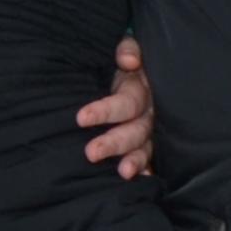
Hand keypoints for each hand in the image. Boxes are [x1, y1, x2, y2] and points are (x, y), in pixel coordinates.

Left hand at [75, 37, 154, 175]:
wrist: (135, 67)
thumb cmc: (124, 60)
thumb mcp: (126, 49)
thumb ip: (127, 49)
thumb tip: (128, 61)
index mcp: (141, 90)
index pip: (125, 103)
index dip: (104, 111)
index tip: (80, 118)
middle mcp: (149, 113)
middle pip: (135, 131)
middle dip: (114, 143)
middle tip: (90, 153)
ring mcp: (150, 130)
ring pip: (145, 148)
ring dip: (135, 162)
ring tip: (122, 174)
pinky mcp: (148, 143)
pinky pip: (150, 159)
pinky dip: (146, 171)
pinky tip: (137, 181)